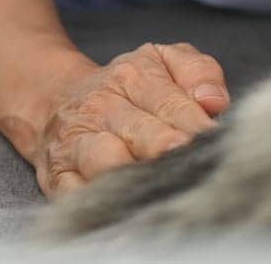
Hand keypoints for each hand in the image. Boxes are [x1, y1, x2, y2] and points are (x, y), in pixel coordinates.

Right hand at [31, 42, 229, 199]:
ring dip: (130, 175)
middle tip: (187, 161)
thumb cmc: (128, 85)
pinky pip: (73, 193)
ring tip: (157, 188)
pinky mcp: (57, 176)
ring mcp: (76, 142)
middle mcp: (101, 107)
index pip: (169, 102)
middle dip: (165, 149)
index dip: (194, 124)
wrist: (56, 99)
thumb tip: (214, 102)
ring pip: (103, 161)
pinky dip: (95, 203)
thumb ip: (199, 71)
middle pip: (139, 132)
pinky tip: (122, 211)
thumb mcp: (165, 60)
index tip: (213, 140)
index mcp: (132, 75)